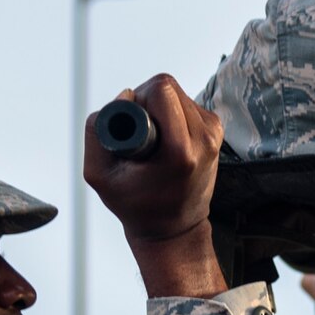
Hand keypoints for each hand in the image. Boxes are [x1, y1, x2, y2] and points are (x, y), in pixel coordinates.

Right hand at [84, 75, 228, 298]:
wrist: (175, 228)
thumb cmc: (136, 205)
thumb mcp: (100, 176)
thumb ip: (98, 132)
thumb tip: (125, 95)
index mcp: (181, 151)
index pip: (160, 91)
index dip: (137, 102)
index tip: (132, 130)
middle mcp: (204, 138)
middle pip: (167, 86)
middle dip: (145, 101)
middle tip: (140, 134)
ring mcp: (214, 132)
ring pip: (176, 92)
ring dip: (157, 108)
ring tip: (153, 141)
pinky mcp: (216, 129)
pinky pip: (185, 102)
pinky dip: (170, 113)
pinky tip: (165, 139)